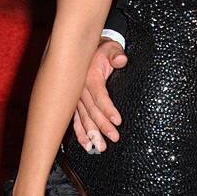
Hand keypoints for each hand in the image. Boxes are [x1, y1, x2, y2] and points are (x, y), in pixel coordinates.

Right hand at [72, 38, 126, 152]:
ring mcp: (76, 98)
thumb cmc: (102, 52)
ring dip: (91, 134)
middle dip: (102, 126)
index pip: (100, 96)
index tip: (117, 121)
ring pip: (83, 118)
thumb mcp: (111, 49)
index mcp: (90, 77)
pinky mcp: (75, 104)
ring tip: (99, 147)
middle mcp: (80, 89)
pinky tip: (86, 144)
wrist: (85, 51)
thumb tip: (121, 60)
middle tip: (113, 138)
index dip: (108, 109)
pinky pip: (76, 120)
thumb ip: (116, 55)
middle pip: (92, 111)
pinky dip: (80, 133)